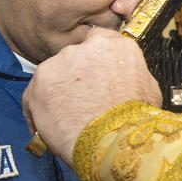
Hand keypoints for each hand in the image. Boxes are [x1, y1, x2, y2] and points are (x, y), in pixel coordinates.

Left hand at [23, 30, 161, 164]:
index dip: (95, 59)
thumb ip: (131, 75)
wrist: (114, 140)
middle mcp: (86, 46)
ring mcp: (61, 61)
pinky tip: (47, 128)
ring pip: (53, 75)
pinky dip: (38, 111)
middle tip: (80, 100)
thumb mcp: (148, 90)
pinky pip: (33, 95)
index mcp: (116, 46)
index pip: (99, 40)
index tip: (94, 73)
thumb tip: (127, 80)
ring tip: (64, 119)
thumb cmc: (137, 121)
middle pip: (74, 57)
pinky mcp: (41, 80)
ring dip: (57, 92)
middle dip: (75, 76)